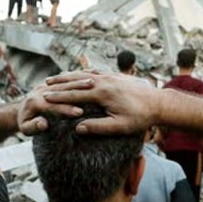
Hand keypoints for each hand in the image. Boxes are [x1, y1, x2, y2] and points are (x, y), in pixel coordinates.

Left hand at [17, 76, 95, 134]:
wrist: (19, 110)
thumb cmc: (25, 123)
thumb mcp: (25, 129)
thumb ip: (33, 127)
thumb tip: (43, 123)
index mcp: (34, 102)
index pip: (52, 105)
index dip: (66, 109)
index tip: (79, 112)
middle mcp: (40, 90)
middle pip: (61, 89)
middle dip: (77, 91)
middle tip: (92, 93)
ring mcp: (46, 84)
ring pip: (64, 81)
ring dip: (79, 81)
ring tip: (93, 82)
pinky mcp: (51, 82)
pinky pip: (67, 77)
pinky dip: (78, 75)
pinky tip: (90, 74)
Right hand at [43, 72, 158, 134]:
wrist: (158, 103)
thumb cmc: (140, 117)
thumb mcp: (119, 126)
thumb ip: (98, 127)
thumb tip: (78, 128)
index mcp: (102, 93)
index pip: (75, 94)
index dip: (59, 97)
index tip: (45, 97)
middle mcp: (104, 81)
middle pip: (76, 81)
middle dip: (60, 84)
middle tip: (44, 86)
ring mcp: (109, 77)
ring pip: (83, 75)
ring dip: (69, 77)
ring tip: (56, 78)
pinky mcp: (115, 76)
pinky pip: (94, 73)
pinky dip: (82, 74)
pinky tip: (77, 75)